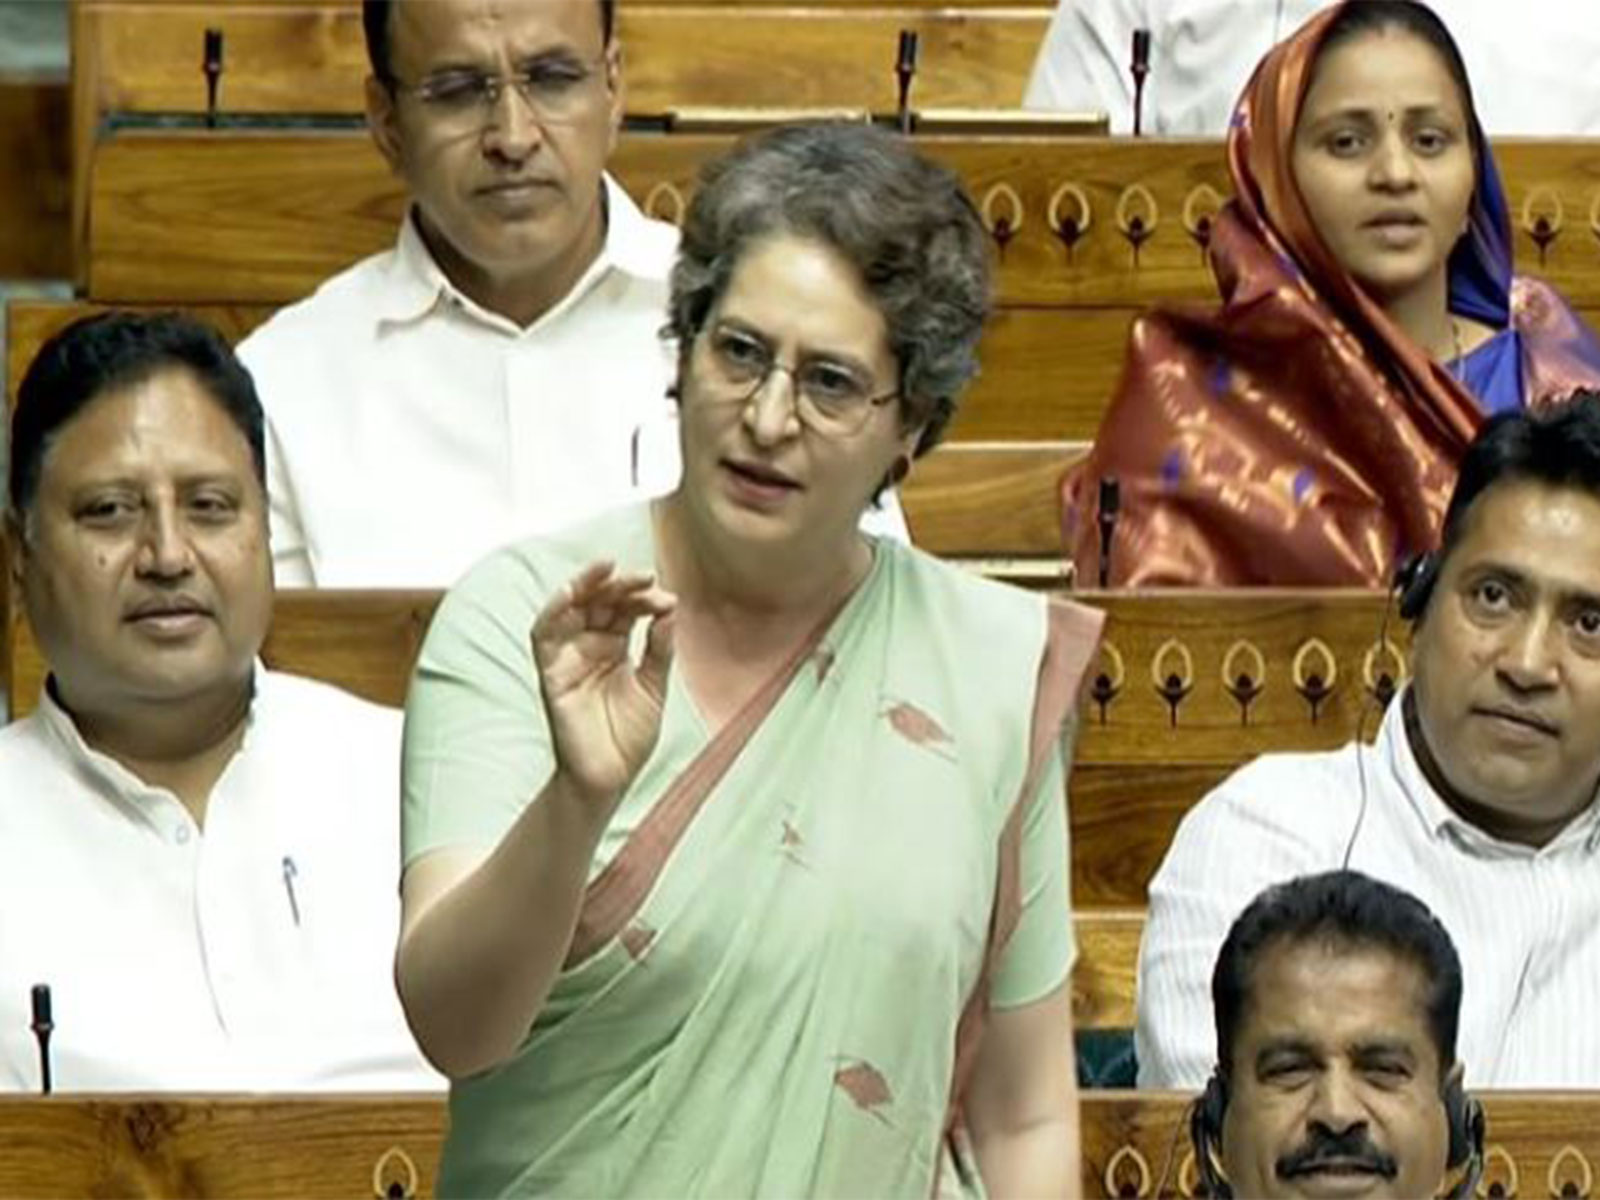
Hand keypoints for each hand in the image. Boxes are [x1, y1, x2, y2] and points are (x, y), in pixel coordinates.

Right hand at [530, 561, 676, 805]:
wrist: (610, 777)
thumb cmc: (630, 736)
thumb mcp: (654, 686)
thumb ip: (660, 648)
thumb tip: (671, 607)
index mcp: (615, 647)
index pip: (625, 609)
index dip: (643, 598)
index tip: (666, 598)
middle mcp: (589, 646)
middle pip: (598, 601)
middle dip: (619, 585)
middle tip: (643, 576)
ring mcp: (568, 657)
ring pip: (569, 609)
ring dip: (585, 585)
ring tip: (607, 569)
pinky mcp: (551, 673)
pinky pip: (543, 635)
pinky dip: (553, 611)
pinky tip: (570, 593)